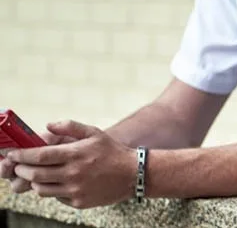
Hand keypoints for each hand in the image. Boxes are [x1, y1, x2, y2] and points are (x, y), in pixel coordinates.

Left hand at [7, 120, 136, 208]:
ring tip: (38, 174)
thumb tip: (48, 125)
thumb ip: (70, 126)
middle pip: (35, 174)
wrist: (133, 174)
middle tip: (20, 166)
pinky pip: (56, 197)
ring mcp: (75, 190)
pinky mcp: (78, 202)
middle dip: (22, 169)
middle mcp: (73, 173)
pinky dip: (53, 190)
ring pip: (41, 188)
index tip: (13, 154)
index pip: (39, 156)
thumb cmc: (112, 151)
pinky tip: (60, 182)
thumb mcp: (94, 132)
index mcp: (75, 154)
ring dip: (35, 181)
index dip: (21, 156)